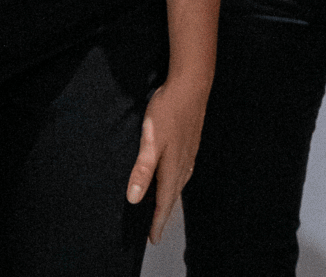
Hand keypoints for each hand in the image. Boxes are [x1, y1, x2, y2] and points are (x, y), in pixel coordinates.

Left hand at [127, 75, 210, 243]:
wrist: (191, 86)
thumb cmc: (168, 110)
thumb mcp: (150, 139)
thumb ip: (142, 169)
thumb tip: (134, 198)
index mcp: (172, 168)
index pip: (164, 202)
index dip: (157, 222)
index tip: (152, 239)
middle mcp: (183, 165)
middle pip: (173, 197)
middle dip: (163, 215)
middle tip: (155, 231)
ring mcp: (189, 154)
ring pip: (178, 185)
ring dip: (169, 200)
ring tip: (162, 210)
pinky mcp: (190, 144)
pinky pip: (183, 173)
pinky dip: (175, 184)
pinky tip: (174, 179)